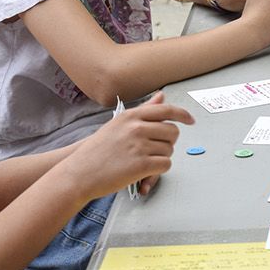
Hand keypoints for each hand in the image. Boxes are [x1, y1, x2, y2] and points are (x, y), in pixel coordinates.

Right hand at [61, 94, 190, 202]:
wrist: (78, 173)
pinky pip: (165, 165)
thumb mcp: (118, 124)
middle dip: (168, 142)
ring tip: (144, 162)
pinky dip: (158, 171)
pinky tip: (146, 172)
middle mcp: (136, 128)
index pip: (166, 110)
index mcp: (131, 116)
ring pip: (169, 150)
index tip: (190, 120)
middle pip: (172, 132)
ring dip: (161, 158)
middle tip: (155, 151)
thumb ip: (143, 111)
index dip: (183, 115)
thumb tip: (161, 96)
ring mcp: (139, 146)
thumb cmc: (96, 150)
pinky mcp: (141, 164)